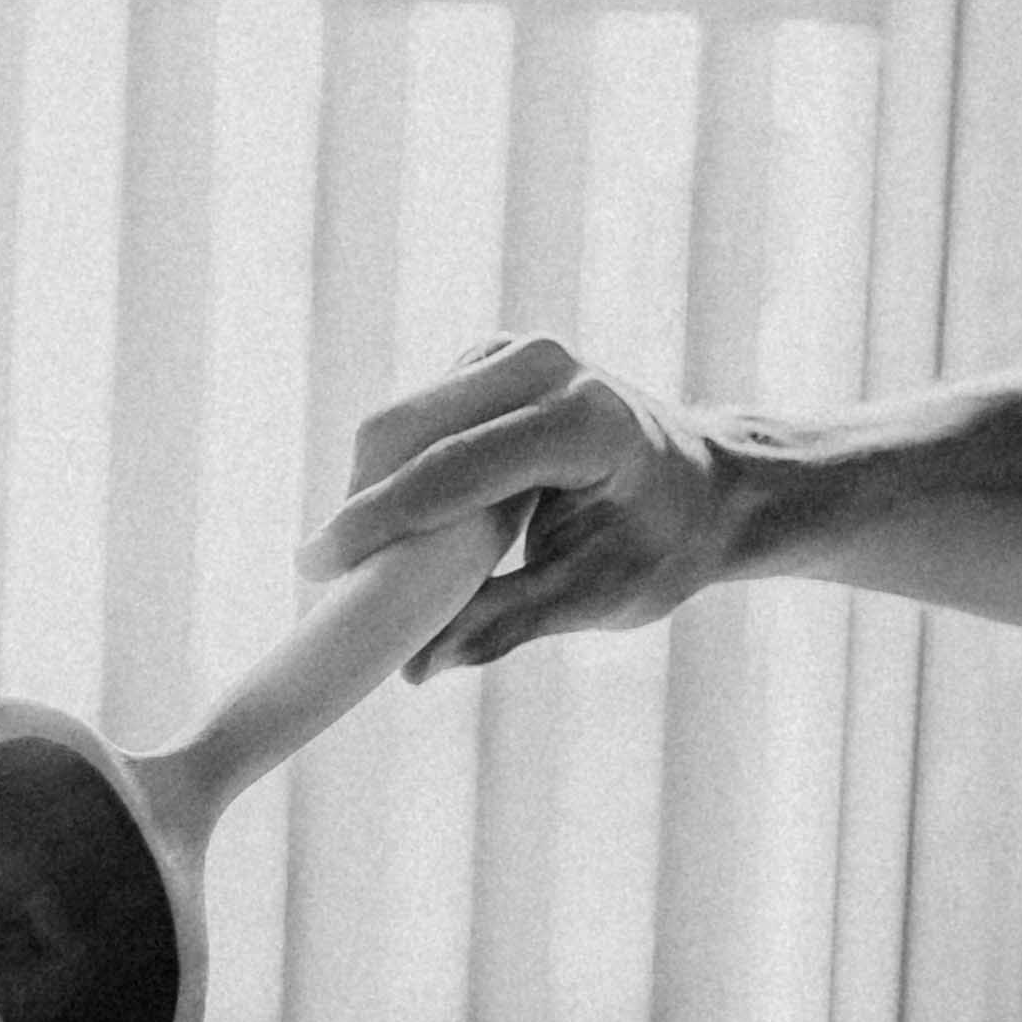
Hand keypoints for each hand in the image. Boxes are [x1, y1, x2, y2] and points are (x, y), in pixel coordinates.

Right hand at [301, 336, 737, 670]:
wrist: (704, 482)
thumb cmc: (661, 542)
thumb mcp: (600, 596)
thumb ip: (507, 624)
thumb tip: (415, 667)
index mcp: (585, 422)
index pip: (455, 469)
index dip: (378, 520)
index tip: (317, 569)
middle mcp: (544, 366)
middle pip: (408, 430)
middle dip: (359, 506)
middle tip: (332, 584)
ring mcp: (510, 354)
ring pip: (398, 421)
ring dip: (370, 492)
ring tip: (370, 566)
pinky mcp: (482, 360)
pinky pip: (412, 419)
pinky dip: (393, 474)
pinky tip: (403, 529)